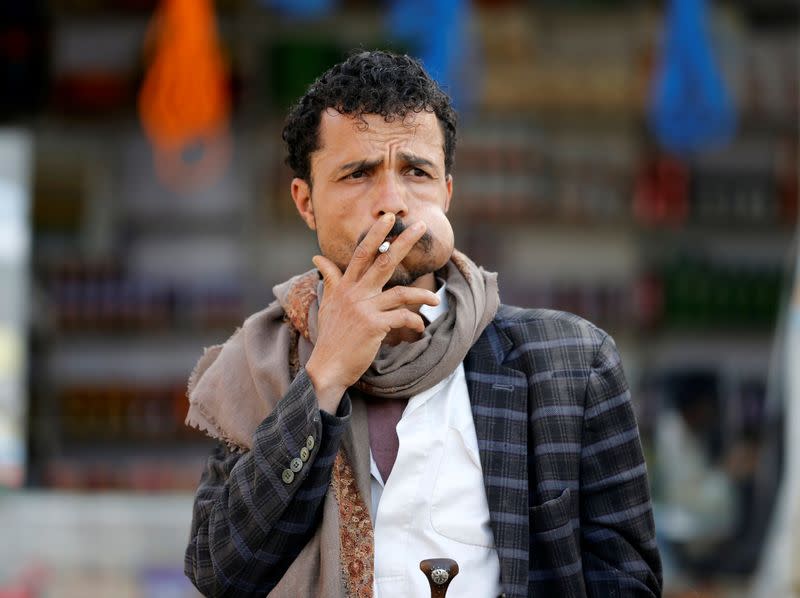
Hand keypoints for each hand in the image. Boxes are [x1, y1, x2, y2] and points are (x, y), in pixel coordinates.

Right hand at [305, 213, 438, 412]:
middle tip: (421, 226)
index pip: (361, 253)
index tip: (389, 218)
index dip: (376, 235)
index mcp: (345, 286)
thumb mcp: (327, 303)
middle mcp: (354, 293)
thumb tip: (317, 258)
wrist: (327, 366)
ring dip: (422, 295)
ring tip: (434, 299)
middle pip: (383, 261)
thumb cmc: (331, 336)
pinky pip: (402, 317)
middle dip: (403, 242)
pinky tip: (420, 327)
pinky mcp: (374, 326)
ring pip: (400, 292)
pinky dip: (415, 322)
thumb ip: (329, 279)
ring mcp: (364, 308)